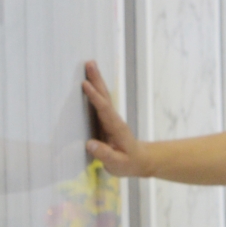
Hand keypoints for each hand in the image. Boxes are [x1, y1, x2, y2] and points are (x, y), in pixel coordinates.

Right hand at [82, 61, 148, 176]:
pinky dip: (95, 90)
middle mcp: (113, 119)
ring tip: (90, 65)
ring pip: (103, 96)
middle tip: (89, 63)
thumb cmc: (129, 163)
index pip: (104, 109)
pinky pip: (100, 102)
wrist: (140, 160)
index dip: (95, 97)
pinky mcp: (107, 120)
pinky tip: (90, 82)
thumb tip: (90, 144)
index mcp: (116, 127)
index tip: (85, 85)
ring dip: (97, 80)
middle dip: (97, 80)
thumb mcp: (118, 163)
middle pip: (105, 96)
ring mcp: (111, 118)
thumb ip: (105, 154)